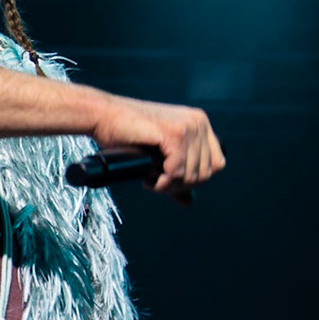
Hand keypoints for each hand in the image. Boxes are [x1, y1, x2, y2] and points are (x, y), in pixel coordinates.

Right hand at [91, 94, 224, 200]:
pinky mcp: (173, 134)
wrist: (103, 117)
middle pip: (206, 172)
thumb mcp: (158, 156)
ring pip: (192, 175)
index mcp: (200, 123)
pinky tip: (149, 179)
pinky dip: (163, 182)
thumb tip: (189, 203)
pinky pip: (178, 171)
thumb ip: (176, 176)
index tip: (168, 181)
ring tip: (150, 179)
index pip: (216, 164)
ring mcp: (188, 126)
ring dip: (169, 185)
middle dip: (180, 185)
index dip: (193, 180)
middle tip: (156, 182)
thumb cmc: (126, 134)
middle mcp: (198, 122)